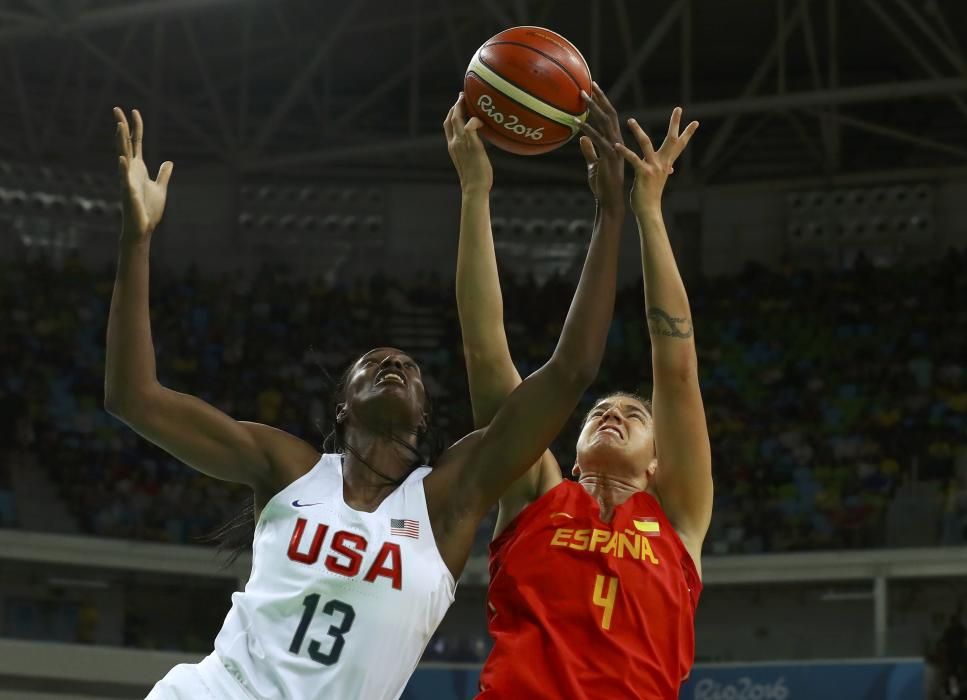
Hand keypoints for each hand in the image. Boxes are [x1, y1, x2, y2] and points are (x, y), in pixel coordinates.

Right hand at [114, 107, 172, 239]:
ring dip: (121, 141)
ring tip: (119, 125)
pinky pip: (125, 178)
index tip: (134, 111)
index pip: (136, 142)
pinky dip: (123, 168)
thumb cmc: (149, 209)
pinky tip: (122, 158)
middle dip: (122, 126)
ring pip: (123, 156)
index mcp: (138, 168)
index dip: (136, 127)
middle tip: (116, 108)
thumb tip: (169, 162)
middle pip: (125, 144)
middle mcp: (130, 170)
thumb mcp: (160, 188)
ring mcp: (128, 179)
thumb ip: (163, 174)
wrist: (143, 227)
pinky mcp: (129, 192)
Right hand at [444, 94, 491, 195]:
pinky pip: (471, 126)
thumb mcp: (469, 161)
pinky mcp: (473, 145)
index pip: (447, 125)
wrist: (474, 188)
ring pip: (457, 118)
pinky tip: (481, 120)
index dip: (451, 112)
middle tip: (462, 96)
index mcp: (452, 147)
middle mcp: (454, 143)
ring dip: (462, 106)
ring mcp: (461, 144)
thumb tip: (480, 145)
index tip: (457, 105)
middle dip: (455, 105)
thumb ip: (471, 150)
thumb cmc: (475, 179)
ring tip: (468, 98)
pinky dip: (474, 120)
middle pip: (450, 118)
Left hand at [577, 82, 623, 210]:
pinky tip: (577, 123)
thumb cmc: (602, 184)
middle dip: (600, 98)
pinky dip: (588, 129)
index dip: (602, 102)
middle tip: (589, 84)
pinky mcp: (610, 156)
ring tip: (581, 96)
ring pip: (605, 122)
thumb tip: (581, 137)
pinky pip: (598, 139)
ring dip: (593, 108)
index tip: (593, 89)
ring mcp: (614, 148)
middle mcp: (616, 141)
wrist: (609, 200)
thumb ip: (589, 150)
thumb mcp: (593, 164)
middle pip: (610, 113)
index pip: (609, 117)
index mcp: (613, 141)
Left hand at [616, 107, 697, 215]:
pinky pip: (633, 159)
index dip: (687, 134)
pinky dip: (624, 152)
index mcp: (666, 164)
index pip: (679, 146)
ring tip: (630, 120)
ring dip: (638, 131)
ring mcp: (654, 168)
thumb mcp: (659, 180)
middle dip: (675, 124)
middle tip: (679, 108)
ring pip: (647, 144)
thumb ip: (665, 170)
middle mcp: (663, 163)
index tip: (696, 122)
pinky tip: (616, 145)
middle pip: (671, 140)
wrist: (648, 211)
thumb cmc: (650, 196)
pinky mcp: (643, 174)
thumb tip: (671, 168)